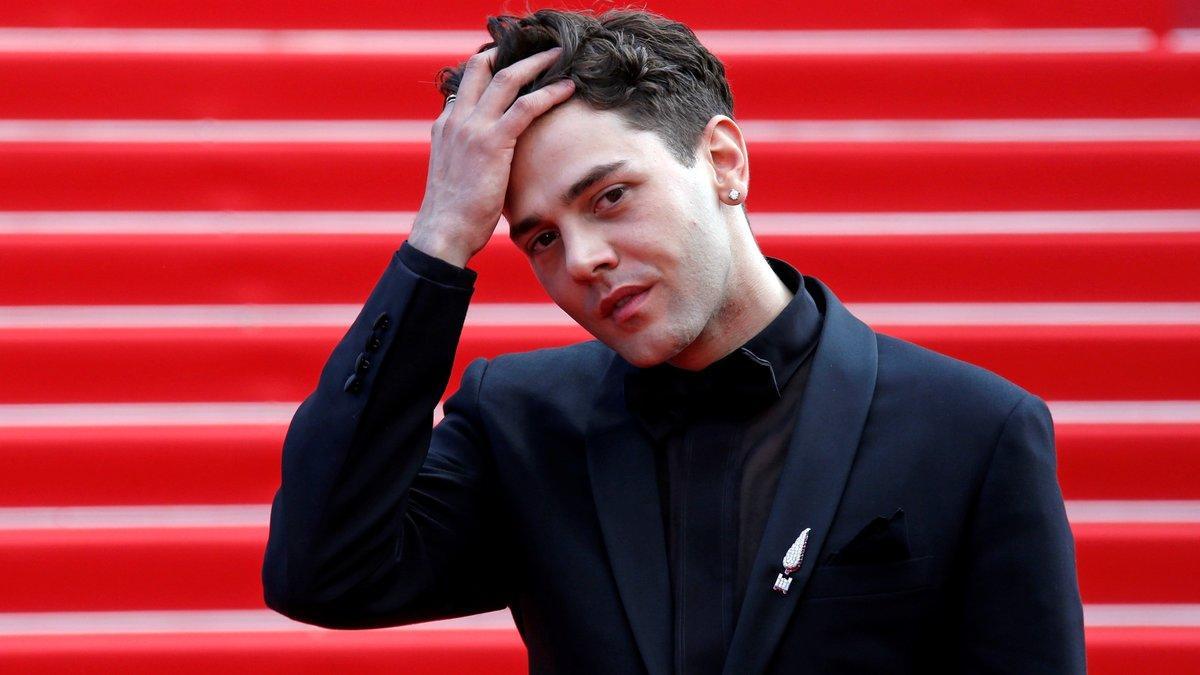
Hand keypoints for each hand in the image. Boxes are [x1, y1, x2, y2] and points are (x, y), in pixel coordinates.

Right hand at [408, 46, 575, 267]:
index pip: (468, 84)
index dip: (490, 69)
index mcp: (446, 126)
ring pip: (506, 79)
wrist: (443, 231)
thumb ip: (469, 156)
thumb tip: (490, 159)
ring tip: (557, 57)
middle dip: (511, 53)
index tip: (514, 66)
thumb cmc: (454, 213)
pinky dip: (549, 93)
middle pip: (482, 68)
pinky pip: (525, 107)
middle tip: (538, 51)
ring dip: (536, 64)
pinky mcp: (491, 143)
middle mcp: (456, 119)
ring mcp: (472, 128)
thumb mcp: (456, 175)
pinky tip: (567, 89)